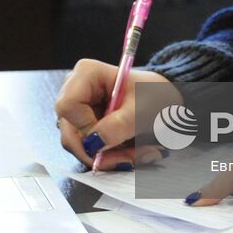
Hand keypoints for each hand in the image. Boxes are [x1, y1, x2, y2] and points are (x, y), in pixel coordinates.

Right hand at [54, 59, 179, 169]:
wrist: (165, 100)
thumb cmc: (155, 95)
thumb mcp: (141, 111)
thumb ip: (118, 126)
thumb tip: (93, 143)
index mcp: (86, 74)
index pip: (67, 106)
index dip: (85, 127)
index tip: (110, 137)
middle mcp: (76, 91)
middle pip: (70, 133)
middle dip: (100, 152)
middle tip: (129, 158)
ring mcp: (79, 111)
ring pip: (80, 147)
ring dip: (109, 157)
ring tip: (136, 154)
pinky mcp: (85, 127)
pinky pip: (89, 151)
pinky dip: (111, 156)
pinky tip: (130, 152)